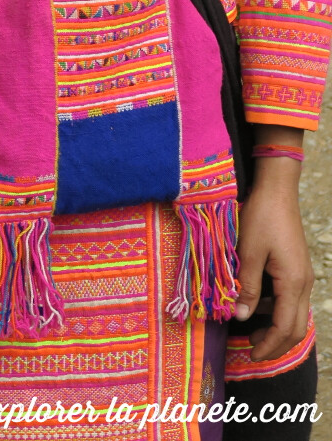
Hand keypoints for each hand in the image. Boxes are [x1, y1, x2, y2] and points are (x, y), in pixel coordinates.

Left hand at [235, 157, 311, 360]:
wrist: (276, 188)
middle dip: (276, 344)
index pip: (285, 328)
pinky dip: (276, 309)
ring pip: (296, 314)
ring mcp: (302, 275)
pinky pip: (291, 298)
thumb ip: (246, 286)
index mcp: (293, 282)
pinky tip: (257, 304)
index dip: (269, 346)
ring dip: (276, 328)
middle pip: (296, 327)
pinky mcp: (296, 267)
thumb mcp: (248, 251)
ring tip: (252, 331)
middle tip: (253, 351)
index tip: (251, 356)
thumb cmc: (261, 216)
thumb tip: (241, 317)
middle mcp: (303, 283)